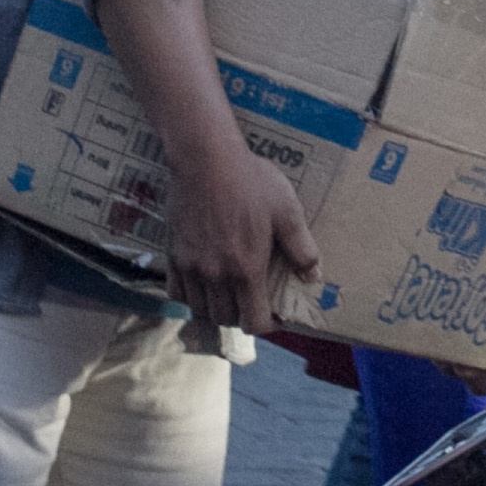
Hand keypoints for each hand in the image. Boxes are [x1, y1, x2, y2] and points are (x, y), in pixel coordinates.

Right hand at [163, 133, 321, 333]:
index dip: (267, 325)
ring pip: (200, 310)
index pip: (253, 322)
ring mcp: (190, 267)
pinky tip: (202, 284)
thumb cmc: (251, 182)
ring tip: (229, 295)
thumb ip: (302, 248)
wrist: (206, 160)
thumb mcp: (287, 211)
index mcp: (246, 269)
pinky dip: (189, 297)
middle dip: (243, 316)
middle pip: (226, 319)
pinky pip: (176, 292)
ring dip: (216, 309)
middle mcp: (215, 276)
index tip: (275, 316)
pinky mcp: (172, 255)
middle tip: (253, 300)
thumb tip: (313, 276)